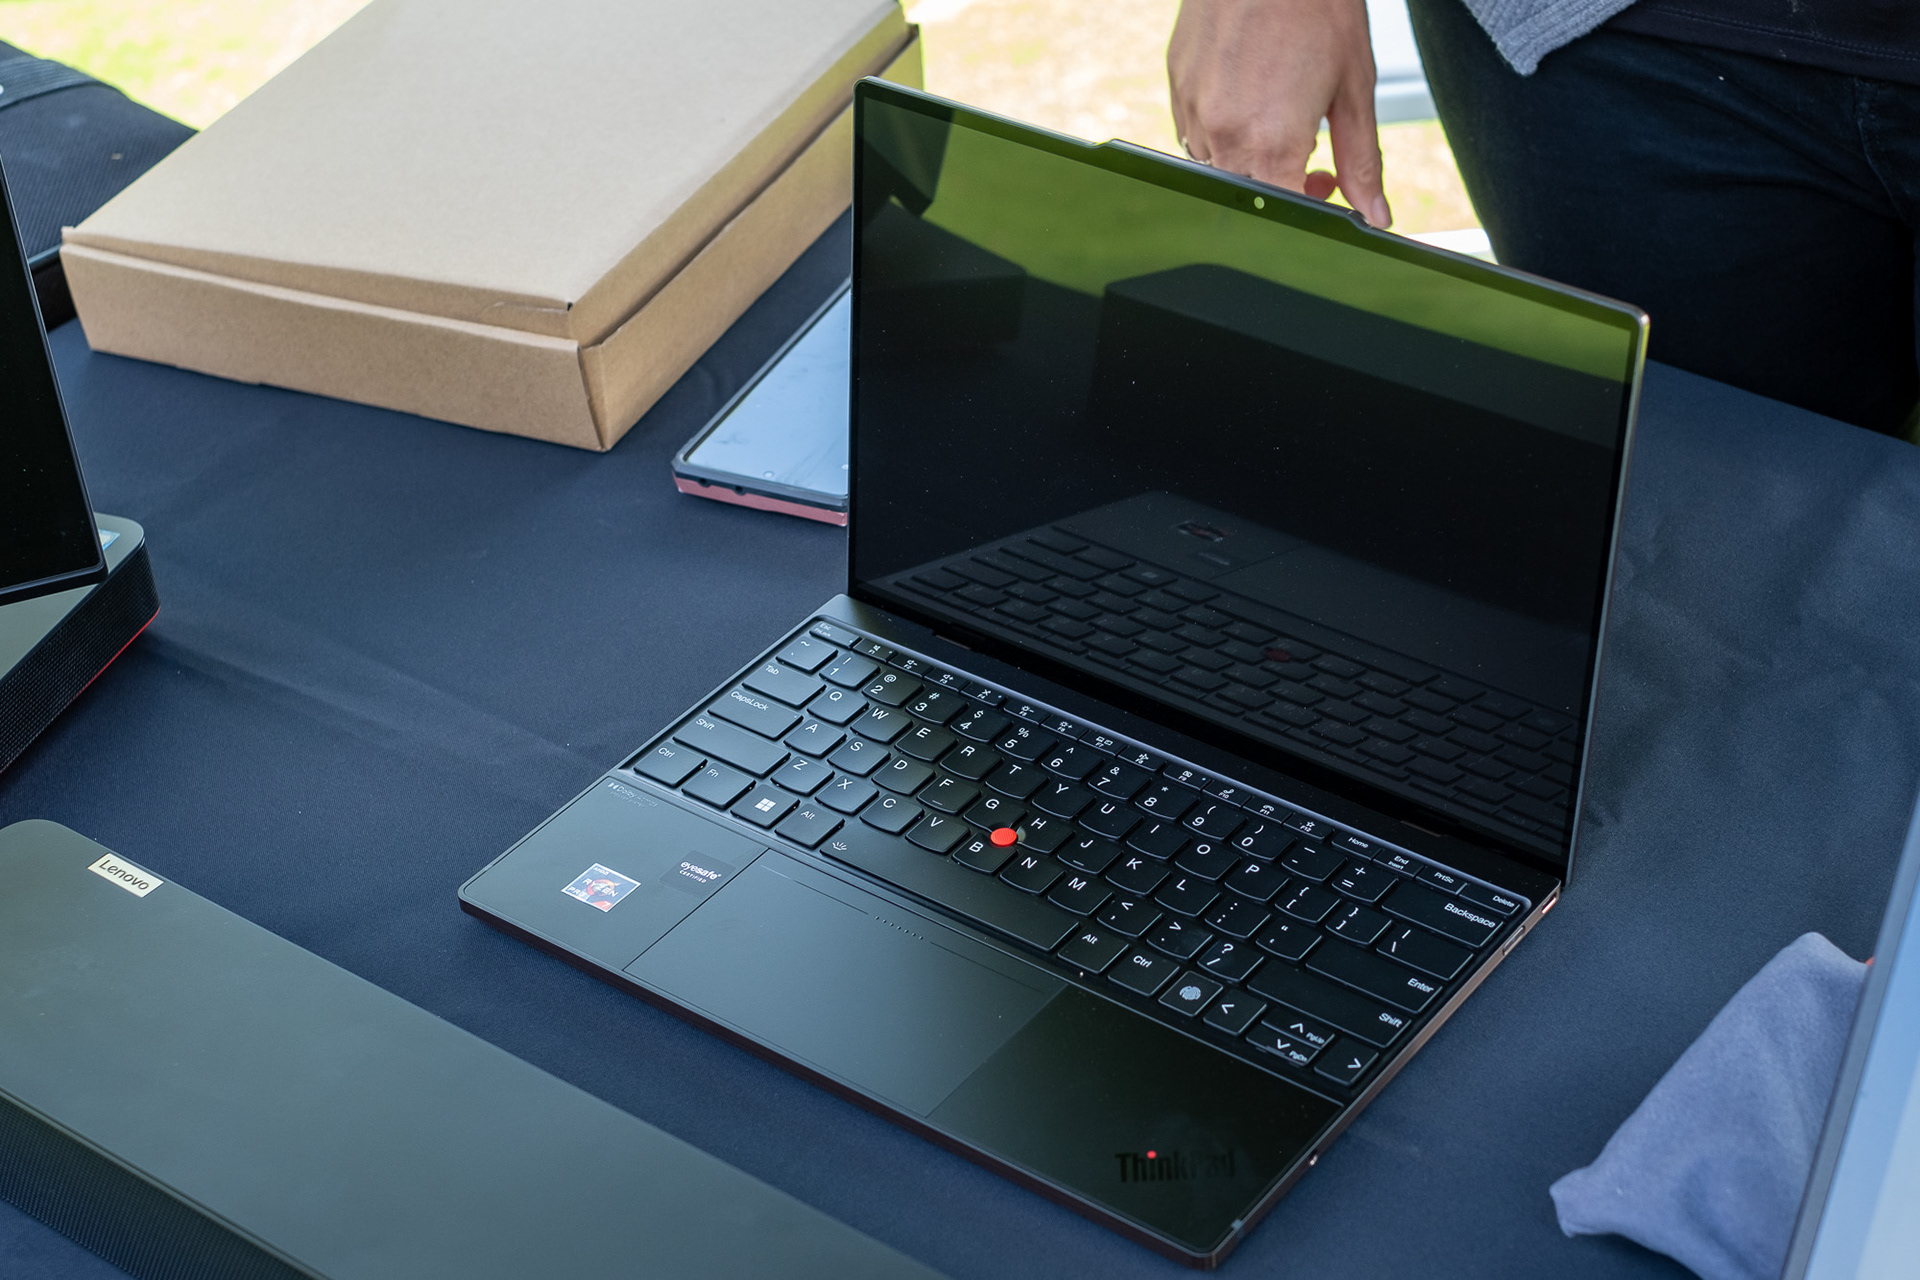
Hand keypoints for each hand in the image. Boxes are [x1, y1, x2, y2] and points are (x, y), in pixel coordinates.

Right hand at [1168, 0, 1390, 227]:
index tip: (1326, 186)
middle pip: (1248, 195)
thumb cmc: (1317, 6)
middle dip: (1282, 183)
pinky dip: (1224, 128)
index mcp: (1271, 142)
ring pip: (1218, 164)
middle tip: (1312, 146)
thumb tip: (1374, 214)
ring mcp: (1192, 109)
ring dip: (1250, 156)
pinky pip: (1194, 131)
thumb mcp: (1354, 87)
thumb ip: (1362, 162)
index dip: (1308, 207)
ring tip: (1278, 110)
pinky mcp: (1176, 84)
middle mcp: (1222, 133)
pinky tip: (1250, 92)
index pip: (1282, 212)